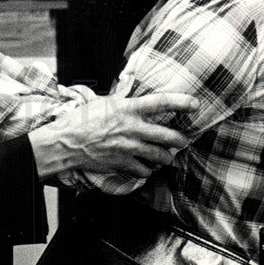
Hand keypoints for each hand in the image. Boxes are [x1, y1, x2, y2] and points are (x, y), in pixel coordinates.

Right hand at [28, 92, 197, 180]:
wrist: (68, 142)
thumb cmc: (83, 118)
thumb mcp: (104, 102)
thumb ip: (122, 101)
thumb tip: (131, 95)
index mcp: (128, 108)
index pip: (161, 102)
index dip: (181, 102)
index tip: (195, 103)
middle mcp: (133, 128)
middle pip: (167, 135)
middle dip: (179, 140)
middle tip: (184, 140)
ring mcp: (129, 147)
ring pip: (159, 156)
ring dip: (166, 157)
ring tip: (167, 157)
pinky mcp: (123, 163)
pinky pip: (144, 169)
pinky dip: (147, 169)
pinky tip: (146, 167)